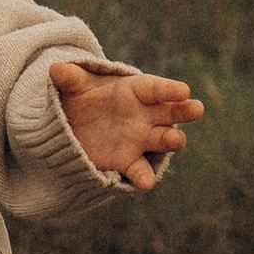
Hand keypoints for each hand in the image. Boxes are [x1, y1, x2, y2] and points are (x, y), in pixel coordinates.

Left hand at [50, 64, 203, 192]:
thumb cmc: (84, 97)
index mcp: (136, 91)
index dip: (169, 89)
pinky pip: (141, 170)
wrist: (76, 124)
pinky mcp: (129, 161)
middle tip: (197, 109)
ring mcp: (141, 139)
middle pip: (171, 112)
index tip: (184, 90)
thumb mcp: (75, 86)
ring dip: (172, 140)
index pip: (156, 88)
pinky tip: (145, 184)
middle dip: (185, 111)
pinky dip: (144, 177)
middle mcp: (145, 115)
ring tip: (175, 140)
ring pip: (164, 140)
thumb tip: (56, 69)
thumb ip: (69, 78)